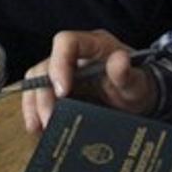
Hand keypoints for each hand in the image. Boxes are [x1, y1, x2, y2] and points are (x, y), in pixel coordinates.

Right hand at [21, 29, 157, 132]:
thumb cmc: (137, 85)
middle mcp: (74, 54)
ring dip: (34, 104)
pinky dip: (35, 111)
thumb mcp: (137, 83)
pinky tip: (38, 128)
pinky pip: (39, 95)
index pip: (66, 42)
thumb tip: (120, 60)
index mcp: (93, 44)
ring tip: (39, 127)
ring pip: (37, 80)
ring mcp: (64, 70)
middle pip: (46, 65)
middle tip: (50, 118)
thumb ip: (127, 73)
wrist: (137, 99)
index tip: (63, 91)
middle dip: (44, 94)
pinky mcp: (59, 87)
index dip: (59, 64)